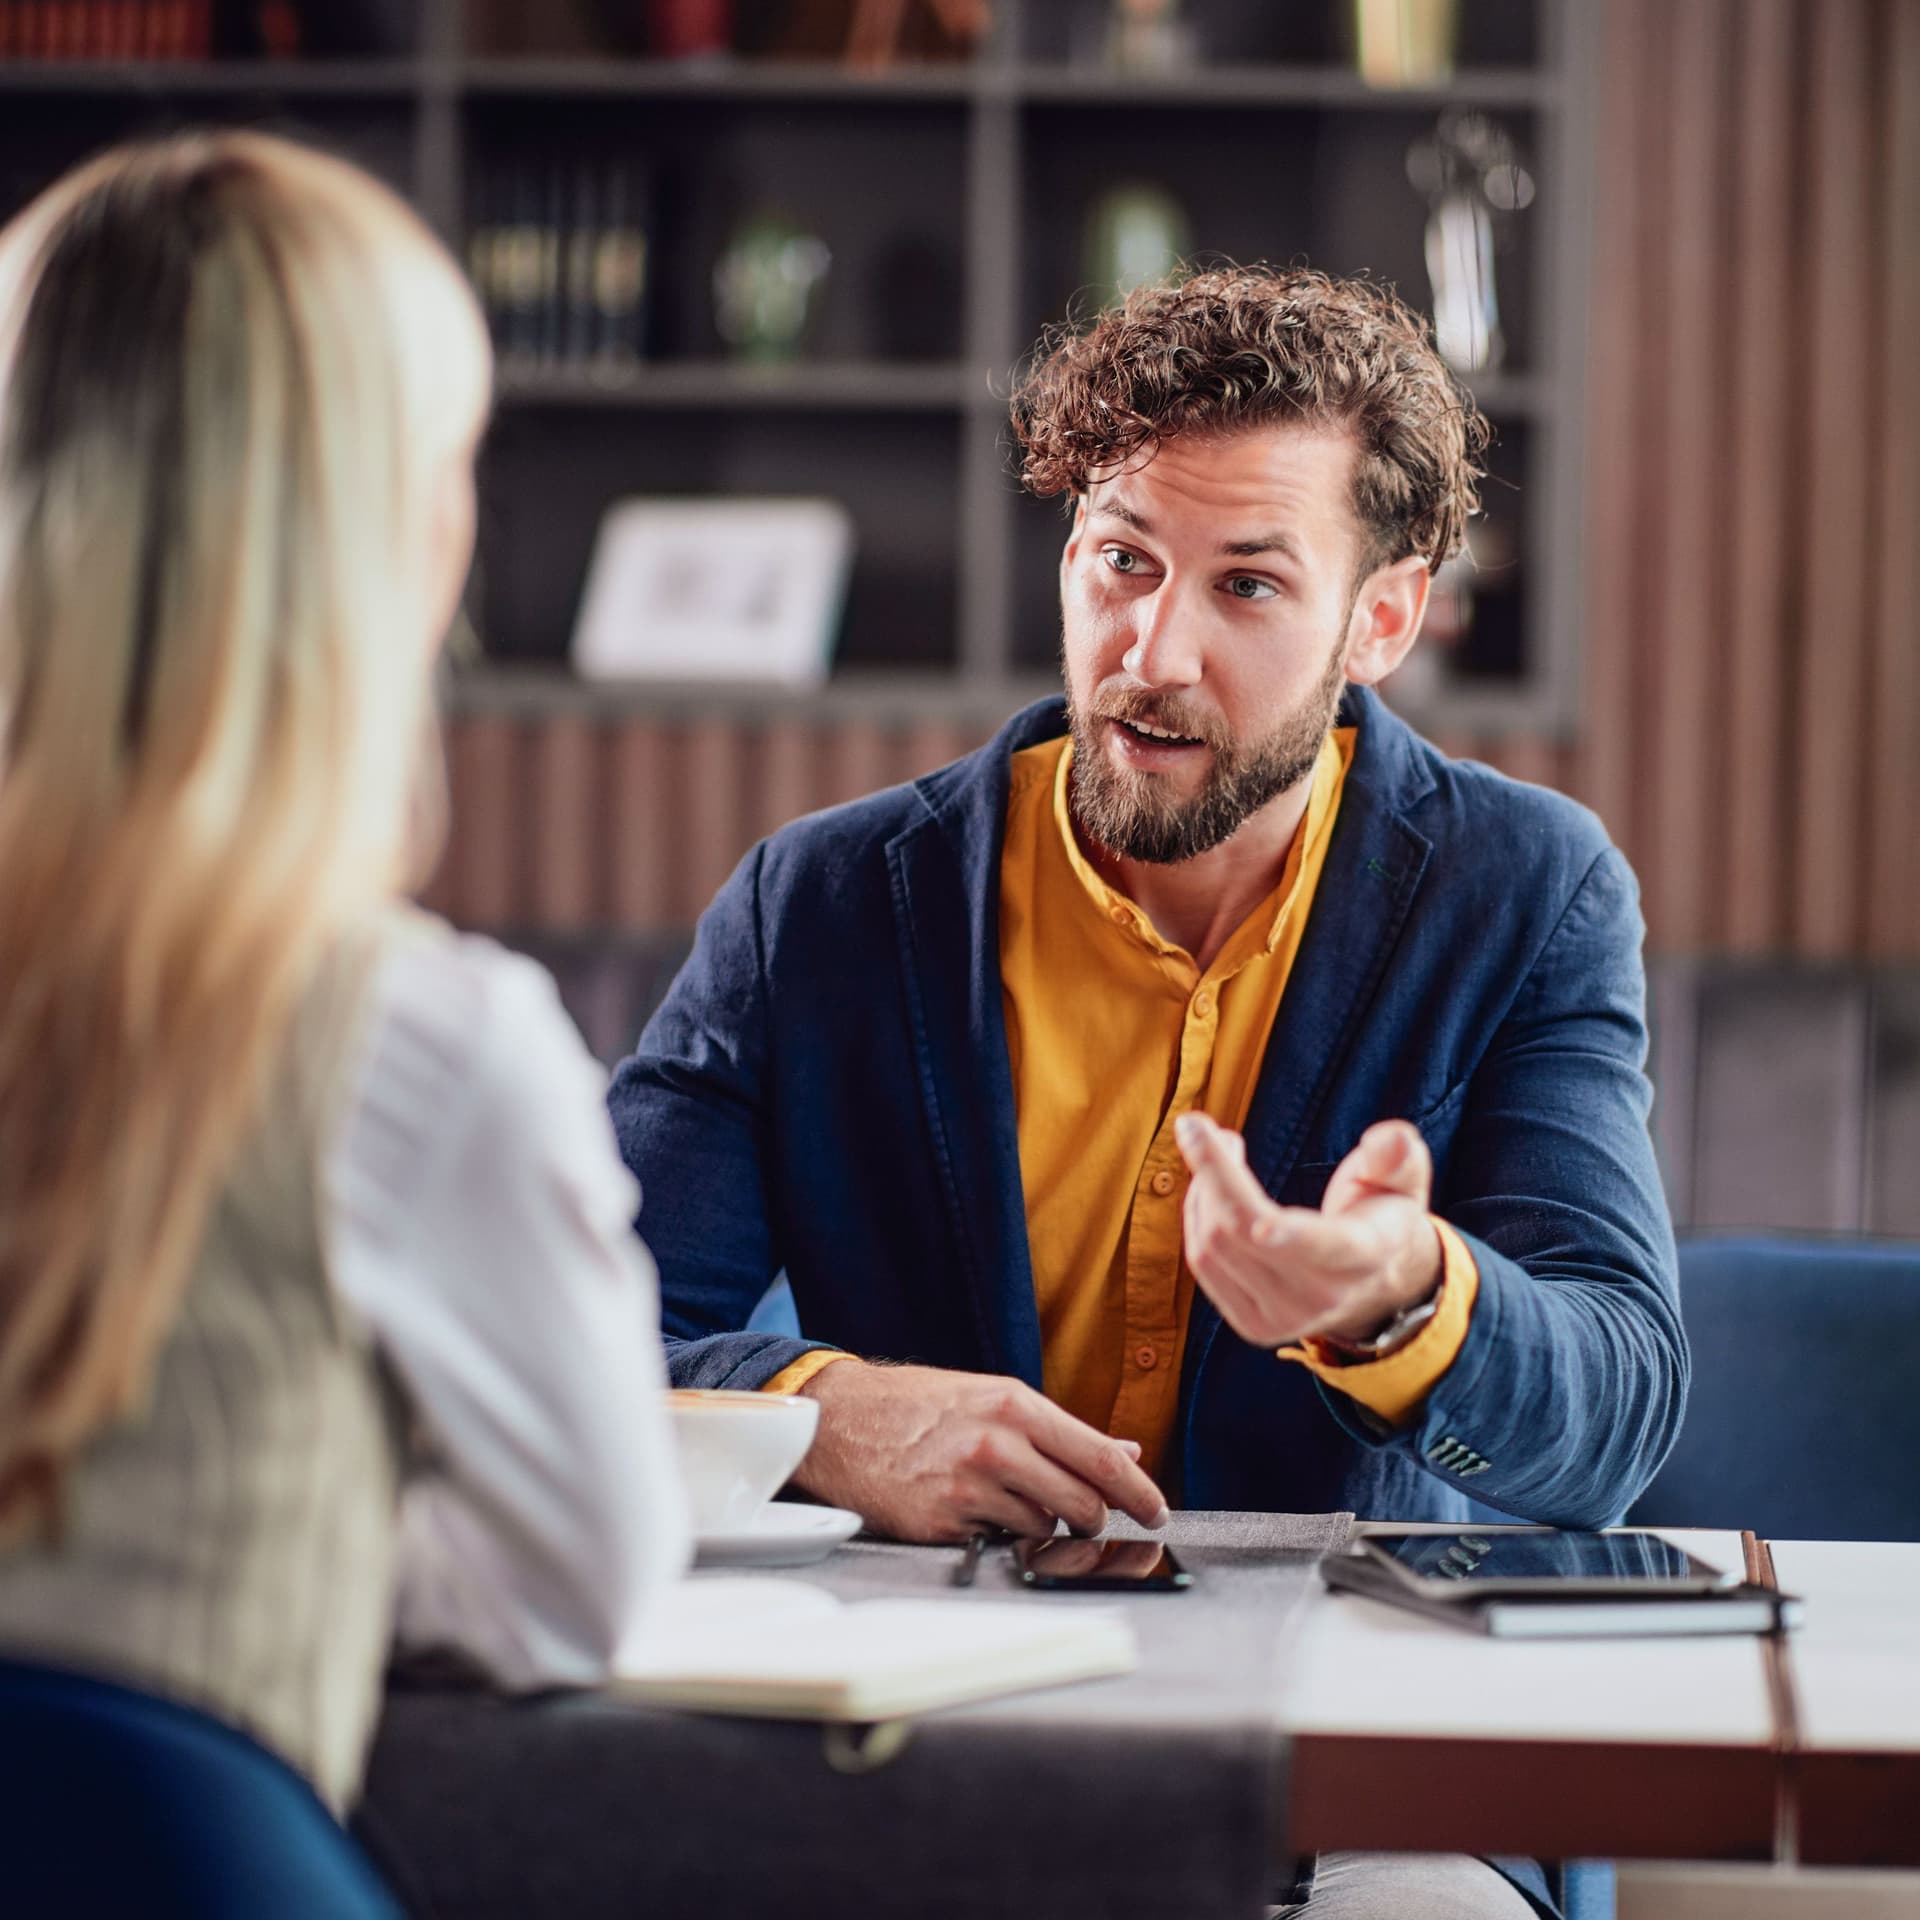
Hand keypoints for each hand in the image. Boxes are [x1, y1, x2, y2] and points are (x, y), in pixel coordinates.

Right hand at [788, 1361, 1169, 1543]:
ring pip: (1043, 1529)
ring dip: (1041, 1526)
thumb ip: (1059, 1429)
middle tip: (1088, 1519)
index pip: (1099, 1457)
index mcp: (1014, 1405)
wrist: (840, 1419)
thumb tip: (1124, 1451)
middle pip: (1083, 1503)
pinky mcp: (940, 1525)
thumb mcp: (991, 1396)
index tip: (1157, 1512)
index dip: (1139, 1491)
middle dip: (1094, 1519)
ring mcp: (967, 1488)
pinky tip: (973, 1511)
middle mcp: (995, 1444)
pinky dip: (998, 1536)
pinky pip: (997, 1545)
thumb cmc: (918, 1405)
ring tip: (1006, 1500)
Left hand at [1175, 1112, 1443, 1348]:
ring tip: (1219, 1152)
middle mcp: (1321, 1296)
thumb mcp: (1403, 1180)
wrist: (1374, 1283)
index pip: (1316, 1244)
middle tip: (1199, 1124)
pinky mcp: (1253, 1325)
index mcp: (1363, 1256)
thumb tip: (1392, 1140)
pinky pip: (1203, 1264)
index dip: (1280, 1228)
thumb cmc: (1380, 1215)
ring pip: (1212, 1246)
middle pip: (1240, 1231)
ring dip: (1201, 1188)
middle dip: (1210, 1169)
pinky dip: (1197, 1217)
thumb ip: (1398, 1156)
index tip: (1249, 1198)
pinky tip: (1212, 1192)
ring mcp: (1283, 1319)